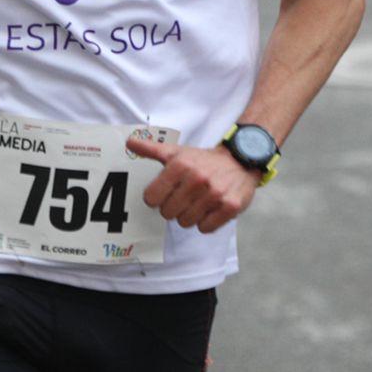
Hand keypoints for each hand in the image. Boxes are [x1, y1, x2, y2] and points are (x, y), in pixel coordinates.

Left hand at [131, 135, 256, 232]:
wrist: (241, 160)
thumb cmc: (204, 160)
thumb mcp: (177, 152)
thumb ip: (151, 150)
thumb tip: (129, 142)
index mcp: (180, 165)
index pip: (151, 198)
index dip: (156, 198)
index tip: (166, 193)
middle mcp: (197, 179)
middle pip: (168, 213)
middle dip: (173, 207)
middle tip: (184, 197)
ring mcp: (215, 194)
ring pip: (186, 222)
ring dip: (190, 216)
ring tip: (198, 201)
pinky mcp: (230, 206)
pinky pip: (205, 228)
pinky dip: (206, 222)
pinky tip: (210, 208)